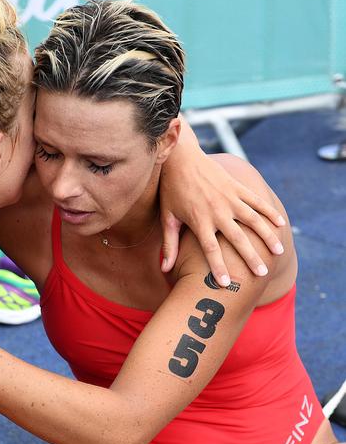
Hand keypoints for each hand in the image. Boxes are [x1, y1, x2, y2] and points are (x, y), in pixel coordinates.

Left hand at [159, 121, 284, 285]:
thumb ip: (169, 244)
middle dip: (250, 257)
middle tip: (261, 274)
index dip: (218, 267)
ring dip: (266, 236)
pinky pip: (256, 201)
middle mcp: (217, 211)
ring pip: (253, 220)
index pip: (210, 249)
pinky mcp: (236, 187)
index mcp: (199, 221)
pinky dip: (269, 211)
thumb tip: (164, 269)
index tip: (226, 284)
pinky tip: (280, 223)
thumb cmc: (172, 191)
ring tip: (277, 252)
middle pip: (237, 239)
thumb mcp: (168, 218)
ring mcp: (229, 198)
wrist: (181, 159)